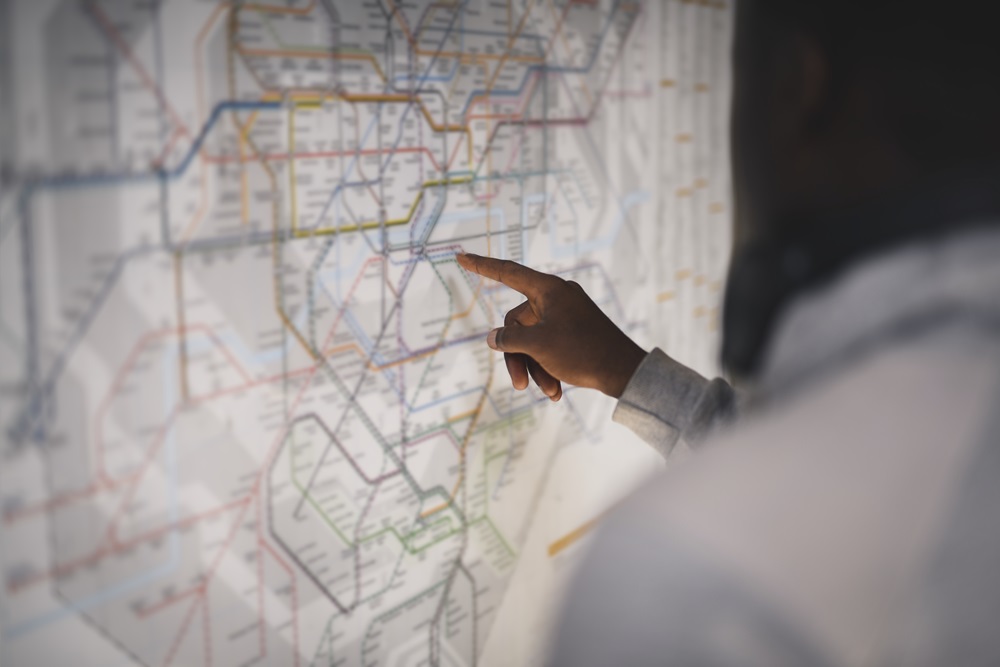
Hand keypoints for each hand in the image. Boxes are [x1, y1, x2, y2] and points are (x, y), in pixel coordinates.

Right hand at [457, 253, 646, 398]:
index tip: (460, 256)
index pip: (507, 272)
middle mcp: (556, 297)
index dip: (481, 265)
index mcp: (548, 290)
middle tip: (519, 385)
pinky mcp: (573, 331)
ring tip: (549, 392)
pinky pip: (548, 346)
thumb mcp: (538, 346)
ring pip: (532, 340)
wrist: (624, 372)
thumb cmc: (582, 352)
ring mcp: (565, 314)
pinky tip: (556, 391)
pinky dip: (548, 367)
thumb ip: (509, 338)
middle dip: (518, 357)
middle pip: (517, 324)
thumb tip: (494, 338)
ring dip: (535, 368)